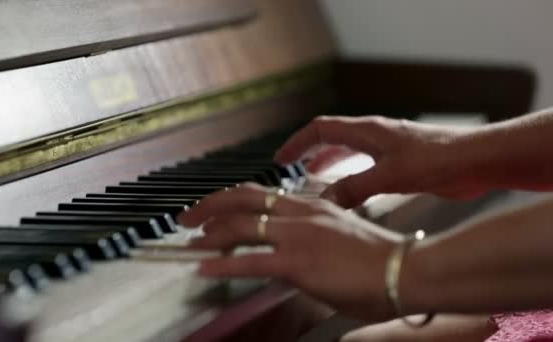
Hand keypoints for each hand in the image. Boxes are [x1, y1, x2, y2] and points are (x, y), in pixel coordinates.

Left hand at [177, 183, 401, 320]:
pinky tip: (205, 267)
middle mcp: (300, 213)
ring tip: (190, 242)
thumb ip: (311, 241)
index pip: (259, 194)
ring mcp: (297, 235)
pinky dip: (222, 263)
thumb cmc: (380, 260)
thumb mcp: (340, 238)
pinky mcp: (298, 261)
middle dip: (208, 206)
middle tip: (186, 218)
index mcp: (310, 206)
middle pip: (241, 198)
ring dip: (209, 233)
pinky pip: (249, 260)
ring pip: (240, 225)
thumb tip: (289, 256)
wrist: (404, 269)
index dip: (230, 199)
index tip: (213, 208)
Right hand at [274, 116, 485, 207]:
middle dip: (309, 153)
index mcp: (367, 131)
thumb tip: (324, 200)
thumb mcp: (390, 176)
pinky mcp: (400, 163)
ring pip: (348, 153)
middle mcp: (374, 136)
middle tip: (292, 170)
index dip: (297, 143)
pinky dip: (349, 176)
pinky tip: (349, 191)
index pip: (320, 129)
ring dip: (328, 165)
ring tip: (313, 180)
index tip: (280, 159)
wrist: (476, 161)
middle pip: (331, 139)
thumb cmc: (438, 159)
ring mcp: (387, 149)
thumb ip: (354, 188)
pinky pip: (364, 166)